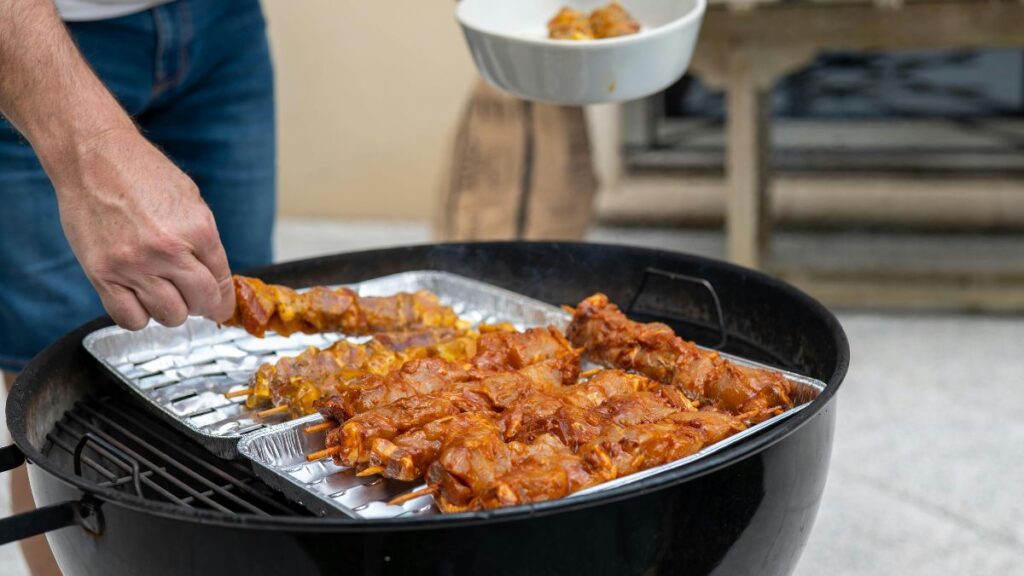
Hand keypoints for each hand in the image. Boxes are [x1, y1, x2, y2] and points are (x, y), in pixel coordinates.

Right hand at [50, 127, 234, 329]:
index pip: (222, 283)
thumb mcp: (191, 201)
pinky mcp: (102, 274)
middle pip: (201, 303)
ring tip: (163, 292)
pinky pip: (130, 319)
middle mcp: (168, 251)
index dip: (224, 300)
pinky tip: (138, 298)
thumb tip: (216, 280)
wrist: (93, 157)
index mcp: (198, 230)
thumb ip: (205, 242)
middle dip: (203, 306)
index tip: (221, 307)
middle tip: (194, 299)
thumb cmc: (142, 174)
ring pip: (169, 316)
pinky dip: (139, 316)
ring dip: (171, 310)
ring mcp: (134, 265)